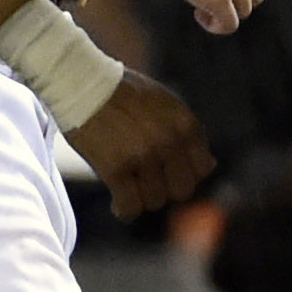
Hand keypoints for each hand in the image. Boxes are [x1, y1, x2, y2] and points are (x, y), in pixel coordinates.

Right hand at [70, 72, 212, 215]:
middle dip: (166, 190)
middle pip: (181, 190)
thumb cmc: (122, 93)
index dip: (186, 175)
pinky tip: (119, 205)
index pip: (202, 169)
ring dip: (142, 198)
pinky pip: (129, 206)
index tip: (169, 174)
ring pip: (155, 201)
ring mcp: (143, 156)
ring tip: (130, 187)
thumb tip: (210, 166)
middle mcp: (169, 142)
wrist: (81, 82)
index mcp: (185, 124)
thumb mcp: (165, 104)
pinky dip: (124, 210)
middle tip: (148, 183)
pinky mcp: (115, 168)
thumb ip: (186, 134)